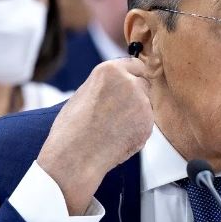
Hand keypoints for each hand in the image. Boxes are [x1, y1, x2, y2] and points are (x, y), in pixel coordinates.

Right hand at [37, 58, 152, 214]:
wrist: (75, 156)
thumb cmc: (72, 128)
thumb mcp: (85, 93)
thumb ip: (107, 85)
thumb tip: (120, 84)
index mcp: (110, 70)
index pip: (136, 65)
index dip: (134, 76)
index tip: (130, 85)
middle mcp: (129, 81)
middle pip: (144, 84)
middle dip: (137, 95)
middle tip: (118, 113)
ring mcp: (141, 102)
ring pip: (146, 105)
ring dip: (137, 114)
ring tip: (112, 128)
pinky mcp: (148, 123)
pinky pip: (146, 124)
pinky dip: (137, 130)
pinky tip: (118, 137)